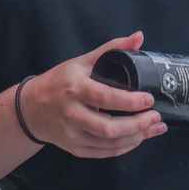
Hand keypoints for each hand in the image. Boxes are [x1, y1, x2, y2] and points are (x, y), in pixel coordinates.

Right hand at [20, 31, 167, 157]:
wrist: (31, 109)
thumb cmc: (59, 82)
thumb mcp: (82, 61)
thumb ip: (112, 49)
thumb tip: (139, 37)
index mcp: (75, 89)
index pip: (105, 98)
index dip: (130, 101)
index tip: (148, 99)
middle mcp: (72, 114)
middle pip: (108, 128)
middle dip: (137, 126)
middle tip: (156, 118)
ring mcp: (73, 134)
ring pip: (109, 144)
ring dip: (136, 138)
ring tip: (153, 128)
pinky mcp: (76, 148)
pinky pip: (104, 153)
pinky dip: (124, 147)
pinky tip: (138, 138)